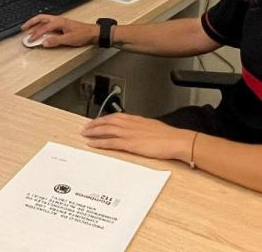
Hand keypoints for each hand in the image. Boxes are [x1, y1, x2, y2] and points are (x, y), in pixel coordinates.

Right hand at [20, 14, 95, 47]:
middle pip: (41, 18)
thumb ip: (56, 41)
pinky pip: (48, 22)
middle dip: (31, 22)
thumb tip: (44, 43)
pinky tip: (39, 28)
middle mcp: (58, 20)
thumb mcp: (69, 39)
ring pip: (44, 19)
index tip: (30, 40)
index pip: (43, 28)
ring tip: (27, 27)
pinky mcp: (61, 24)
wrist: (92, 32)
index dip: (36, 34)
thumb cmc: (82, 34)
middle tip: (23, 28)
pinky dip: (41, 24)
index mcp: (59, 22)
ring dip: (35, 22)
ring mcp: (59, 21)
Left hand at [81, 113, 195, 162]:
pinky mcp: (130, 144)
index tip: (96, 121)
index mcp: (136, 119)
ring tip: (85, 134)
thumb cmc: (168, 136)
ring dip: (94, 132)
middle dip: (94, 124)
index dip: (104, 119)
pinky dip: (100, 143)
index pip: (115, 116)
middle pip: (107, 122)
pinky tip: (93, 144)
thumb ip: (143, 127)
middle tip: (85, 127)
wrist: (176, 140)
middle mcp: (130, 124)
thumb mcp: (153, 126)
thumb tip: (139, 130)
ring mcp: (129, 133)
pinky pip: (110, 142)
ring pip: (106, 130)